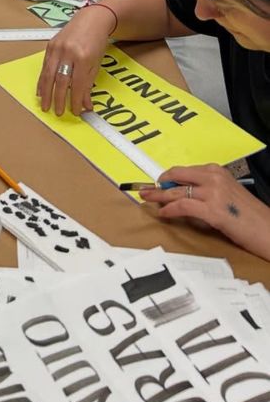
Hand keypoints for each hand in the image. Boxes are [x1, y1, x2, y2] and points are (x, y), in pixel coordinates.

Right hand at [36, 5, 116, 115]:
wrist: (91, 19)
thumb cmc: (96, 41)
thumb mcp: (96, 63)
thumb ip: (88, 84)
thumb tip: (84, 104)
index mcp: (83, 57)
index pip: (77, 84)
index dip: (74, 100)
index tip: (74, 111)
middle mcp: (68, 52)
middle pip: (60, 80)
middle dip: (58, 98)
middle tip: (57, 112)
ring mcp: (57, 48)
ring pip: (48, 74)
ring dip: (46, 92)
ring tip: (45, 106)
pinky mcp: (50, 45)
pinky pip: (44, 66)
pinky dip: (42, 80)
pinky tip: (40, 90)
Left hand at [140, 166, 269, 258]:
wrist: (269, 230)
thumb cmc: (249, 216)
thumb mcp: (227, 194)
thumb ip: (206, 191)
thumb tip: (182, 195)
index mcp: (216, 172)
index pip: (184, 171)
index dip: (168, 178)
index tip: (157, 183)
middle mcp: (214, 178)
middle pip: (177, 178)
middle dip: (158, 185)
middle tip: (145, 190)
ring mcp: (213, 193)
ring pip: (177, 192)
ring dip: (159, 197)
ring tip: (148, 200)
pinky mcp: (213, 211)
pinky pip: (183, 206)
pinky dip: (170, 209)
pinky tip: (163, 213)